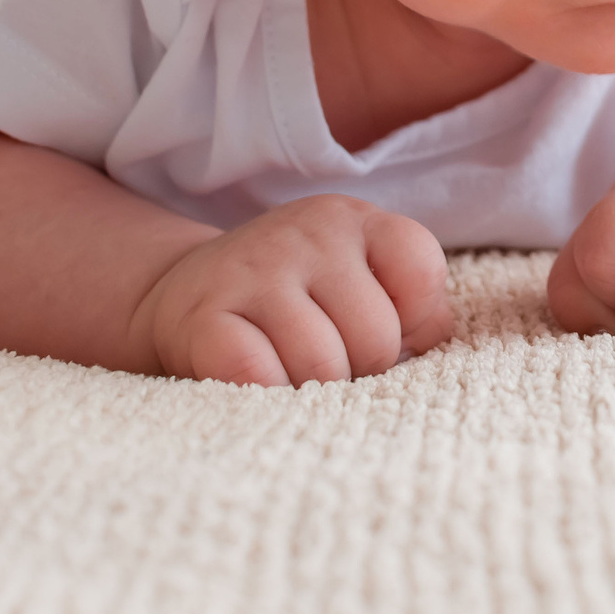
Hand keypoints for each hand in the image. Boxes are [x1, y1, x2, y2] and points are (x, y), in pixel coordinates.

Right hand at [131, 194, 453, 385]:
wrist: (187, 293)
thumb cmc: (297, 301)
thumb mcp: (361, 283)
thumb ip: (415, 311)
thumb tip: (427, 348)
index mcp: (354, 221)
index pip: (421, 271)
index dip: (412, 322)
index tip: (373, 328)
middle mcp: (306, 234)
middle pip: (377, 337)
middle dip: (361, 368)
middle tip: (328, 360)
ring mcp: (253, 270)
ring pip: (322, 366)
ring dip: (313, 390)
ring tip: (292, 370)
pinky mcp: (204, 315)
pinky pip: (260, 376)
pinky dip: (266, 393)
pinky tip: (256, 378)